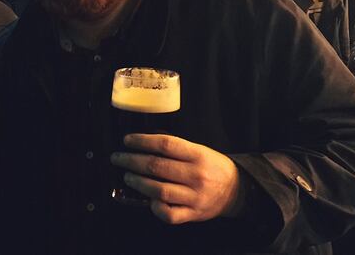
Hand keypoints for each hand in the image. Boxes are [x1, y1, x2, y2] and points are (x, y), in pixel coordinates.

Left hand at [110, 134, 240, 223]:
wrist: (236, 189)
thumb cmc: (210, 166)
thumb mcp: (199, 150)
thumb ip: (175, 147)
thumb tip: (143, 141)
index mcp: (198, 155)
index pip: (165, 144)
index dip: (142, 141)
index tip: (127, 140)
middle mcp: (196, 176)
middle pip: (157, 167)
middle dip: (131, 161)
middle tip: (118, 158)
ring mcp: (195, 197)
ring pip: (159, 190)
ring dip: (138, 183)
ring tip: (127, 176)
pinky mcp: (193, 214)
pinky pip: (169, 214)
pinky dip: (155, 207)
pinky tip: (148, 200)